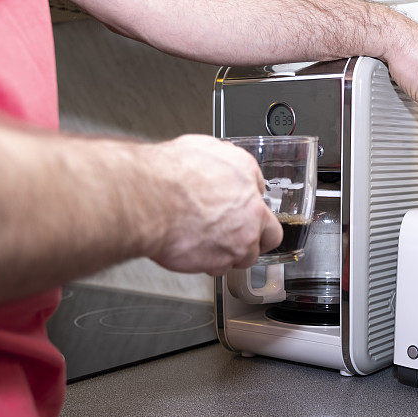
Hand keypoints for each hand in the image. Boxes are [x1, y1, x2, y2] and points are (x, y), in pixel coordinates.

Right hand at [145, 135, 282, 275]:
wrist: (148, 200)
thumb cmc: (166, 175)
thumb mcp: (199, 147)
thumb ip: (220, 163)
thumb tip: (221, 167)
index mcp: (246, 176)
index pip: (260, 192)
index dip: (249, 204)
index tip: (241, 208)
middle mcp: (251, 210)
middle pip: (270, 234)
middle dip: (257, 237)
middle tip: (241, 236)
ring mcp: (240, 238)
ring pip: (247, 256)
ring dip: (232, 253)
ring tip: (211, 245)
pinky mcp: (222, 260)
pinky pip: (222, 268)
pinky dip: (211, 263)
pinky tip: (197, 252)